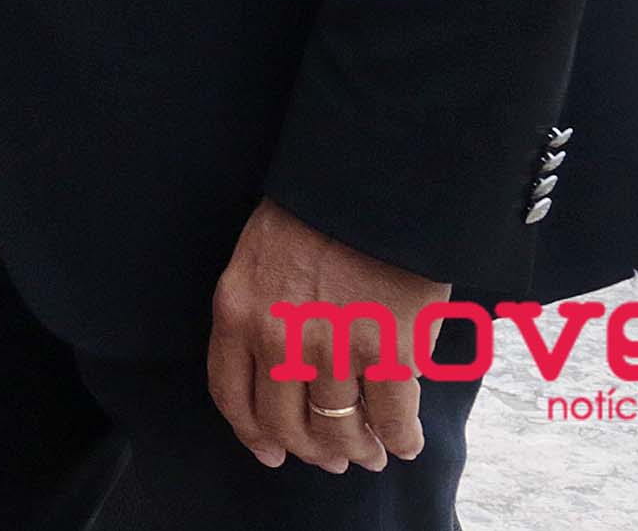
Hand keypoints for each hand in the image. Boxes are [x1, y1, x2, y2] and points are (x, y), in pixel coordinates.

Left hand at [207, 198, 445, 475]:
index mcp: (237, 310)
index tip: (269, 451)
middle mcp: (276, 338)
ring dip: (357, 450)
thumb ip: (262, 314)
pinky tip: (405, 442)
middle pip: (285, 423)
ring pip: (338, 429)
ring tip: (370, 453)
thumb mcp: (259, 256)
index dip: (253, 433)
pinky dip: (400, 440)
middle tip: (330, 458)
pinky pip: (391, 419)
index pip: (232, 393)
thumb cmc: (314, 211)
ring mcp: (332, 349)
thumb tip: (288, 377)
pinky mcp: (388, 352)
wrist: (367, 180)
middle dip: (310, 449)